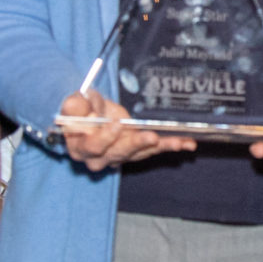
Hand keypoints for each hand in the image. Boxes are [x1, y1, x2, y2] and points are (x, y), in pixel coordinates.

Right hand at [55, 90, 192, 171]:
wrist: (89, 118)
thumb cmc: (82, 111)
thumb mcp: (76, 104)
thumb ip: (75, 105)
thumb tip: (79, 103)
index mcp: (82, 148)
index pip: (94, 146)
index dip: (106, 137)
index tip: (117, 124)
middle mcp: (101, 158)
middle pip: (120, 153)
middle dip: (137, 144)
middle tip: (151, 136)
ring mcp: (120, 157)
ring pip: (141, 153)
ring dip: (161, 147)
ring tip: (179, 142)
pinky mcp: (136, 153)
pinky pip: (154, 150)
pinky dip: (171, 145)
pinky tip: (188, 143)